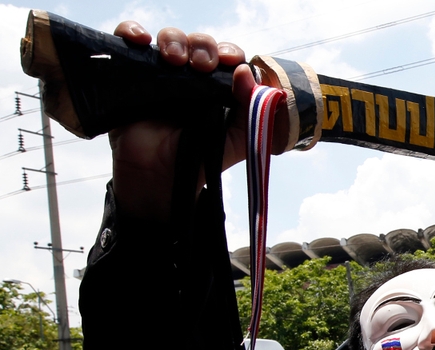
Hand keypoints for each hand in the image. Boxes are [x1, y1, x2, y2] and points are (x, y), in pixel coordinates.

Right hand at [108, 22, 273, 222]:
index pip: (226, 56)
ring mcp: (161, 74)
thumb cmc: (199, 161)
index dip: (229, 52)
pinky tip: (141, 40)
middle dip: (204, 46)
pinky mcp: (131, 75)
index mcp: (218, 89)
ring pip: (170, 38)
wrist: (160, 178)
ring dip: (175, 40)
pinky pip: (128, 41)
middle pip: (200, 43)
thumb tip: (246, 71)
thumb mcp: (237, 140)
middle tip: (202, 66)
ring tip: (174, 60)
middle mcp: (191, 77)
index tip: (228, 61)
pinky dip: (132, 31)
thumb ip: (251, 109)